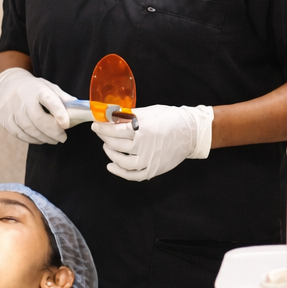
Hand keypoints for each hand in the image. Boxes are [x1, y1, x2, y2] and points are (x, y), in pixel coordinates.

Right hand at [0, 67, 77, 144]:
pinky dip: (32, 139)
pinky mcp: (5, 119)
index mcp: (37, 88)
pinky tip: (40, 139)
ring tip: (53, 140)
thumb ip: (63, 98)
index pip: (49, 100)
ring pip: (29, 129)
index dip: (58, 112)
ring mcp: (11, 109)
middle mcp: (22, 98)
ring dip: (43, 138)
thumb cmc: (33, 88)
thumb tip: (80, 109)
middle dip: (53, 131)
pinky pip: (20, 134)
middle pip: (38, 119)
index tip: (66, 124)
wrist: (7, 85)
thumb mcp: (49, 87)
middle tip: (63, 137)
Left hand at [94, 104, 213, 181]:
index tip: (95, 126)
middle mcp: (146, 144)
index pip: (116, 130)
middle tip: (101, 134)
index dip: (103, 128)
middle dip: (105, 138)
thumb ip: (130, 116)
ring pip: (123, 161)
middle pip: (117, 144)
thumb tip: (111, 117)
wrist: (191, 132)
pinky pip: (133, 175)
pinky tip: (111, 166)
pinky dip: (120, 172)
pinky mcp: (154, 169)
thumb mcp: (149, 112)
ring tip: (107, 147)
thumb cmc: (170, 119)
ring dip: (111, 154)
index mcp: (144, 128)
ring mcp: (150, 159)